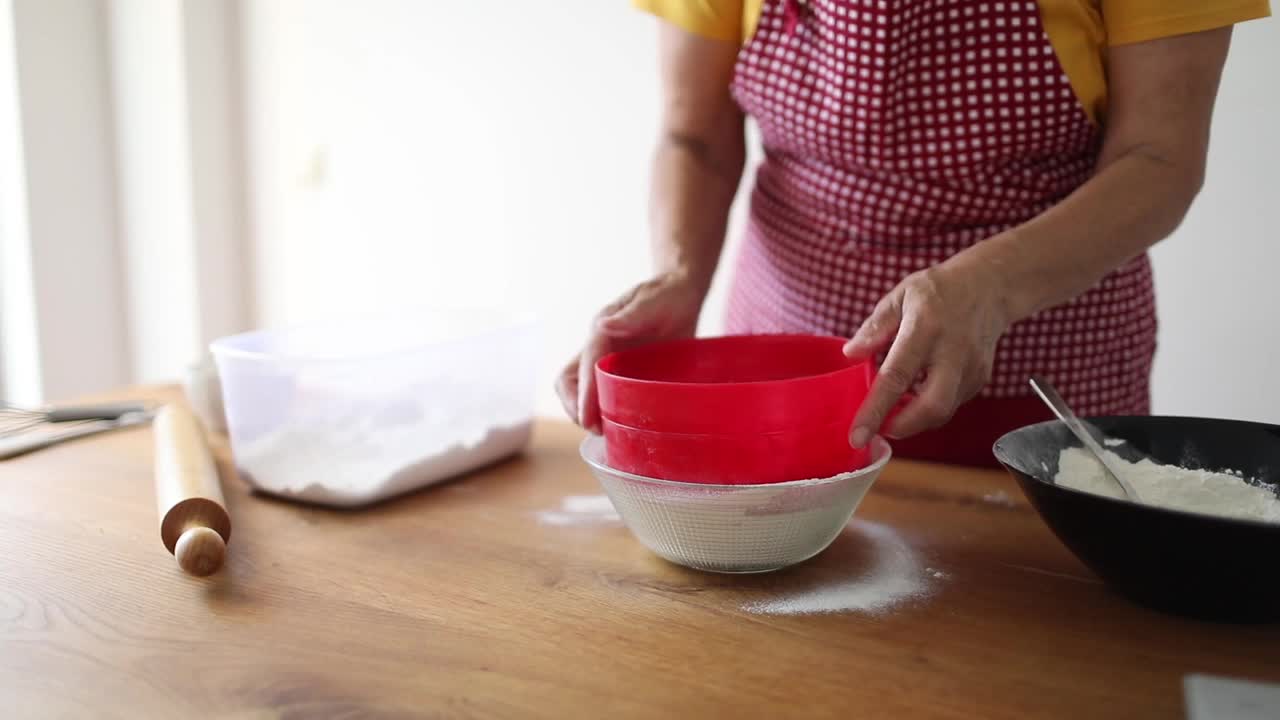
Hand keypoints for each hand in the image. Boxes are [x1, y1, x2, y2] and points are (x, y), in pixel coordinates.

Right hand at [556, 271, 704, 432]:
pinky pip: (603, 394)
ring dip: (586, 412)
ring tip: (604, 433)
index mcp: (603, 329)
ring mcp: (607, 361)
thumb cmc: (668, 295)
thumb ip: (632, 314)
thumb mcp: (654, 301)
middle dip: (575, 406)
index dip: (584, 393)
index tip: (586, 418)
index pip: (586, 363)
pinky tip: (618, 427)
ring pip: (581, 390)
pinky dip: (603, 411)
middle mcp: (598, 346)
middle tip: (594, 429)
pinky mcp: (619, 372)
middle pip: (570, 380)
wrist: (681, 296)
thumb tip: (604, 327)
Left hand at [842, 256, 1012, 447]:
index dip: (875, 410)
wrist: (989, 287)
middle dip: (903, 428)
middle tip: (881, 428)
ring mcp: (971, 368)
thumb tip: (851, 354)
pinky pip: (952, 404)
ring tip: (895, 408)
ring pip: (943, 412)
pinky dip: (930, 408)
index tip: (857, 435)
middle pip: (932, 407)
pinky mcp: (980, 378)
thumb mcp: (901, 296)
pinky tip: (918, 393)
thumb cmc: (939, 290)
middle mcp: (952, 352)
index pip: (896, 376)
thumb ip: (875, 327)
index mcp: (924, 329)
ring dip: (915, 419)